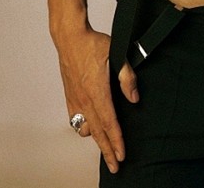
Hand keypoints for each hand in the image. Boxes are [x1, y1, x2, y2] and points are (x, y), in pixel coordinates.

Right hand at [57, 28, 138, 173]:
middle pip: (98, 132)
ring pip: (86, 127)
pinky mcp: (69, 95)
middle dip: (107, 151)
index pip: (109, 122)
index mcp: (96, 91)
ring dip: (96, 140)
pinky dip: (83, 128)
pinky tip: (88, 129)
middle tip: (115, 165)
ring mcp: (75, 98)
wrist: (70, 37)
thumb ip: (126, 76)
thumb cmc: (92, 44)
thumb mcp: (116, 54)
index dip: (117, 141)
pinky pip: (75, 119)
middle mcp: (84, 99)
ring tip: (106, 147)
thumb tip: (133, 97)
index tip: (122, 154)